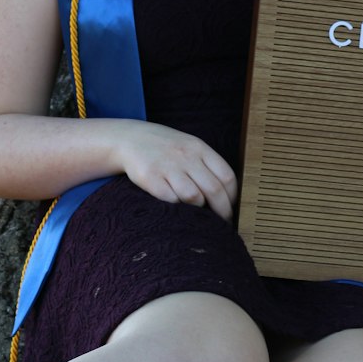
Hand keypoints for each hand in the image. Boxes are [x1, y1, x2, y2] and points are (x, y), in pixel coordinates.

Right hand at [116, 122, 237, 220]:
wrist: (130, 138)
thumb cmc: (166, 148)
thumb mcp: (189, 147)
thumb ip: (207, 165)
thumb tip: (228, 196)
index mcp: (199, 148)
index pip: (226, 176)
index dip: (232, 197)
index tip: (231, 209)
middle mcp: (185, 156)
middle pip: (213, 190)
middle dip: (222, 211)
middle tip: (222, 223)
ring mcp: (167, 166)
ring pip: (194, 197)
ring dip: (199, 211)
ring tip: (199, 216)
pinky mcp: (150, 177)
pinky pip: (170, 200)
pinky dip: (177, 208)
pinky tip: (178, 211)